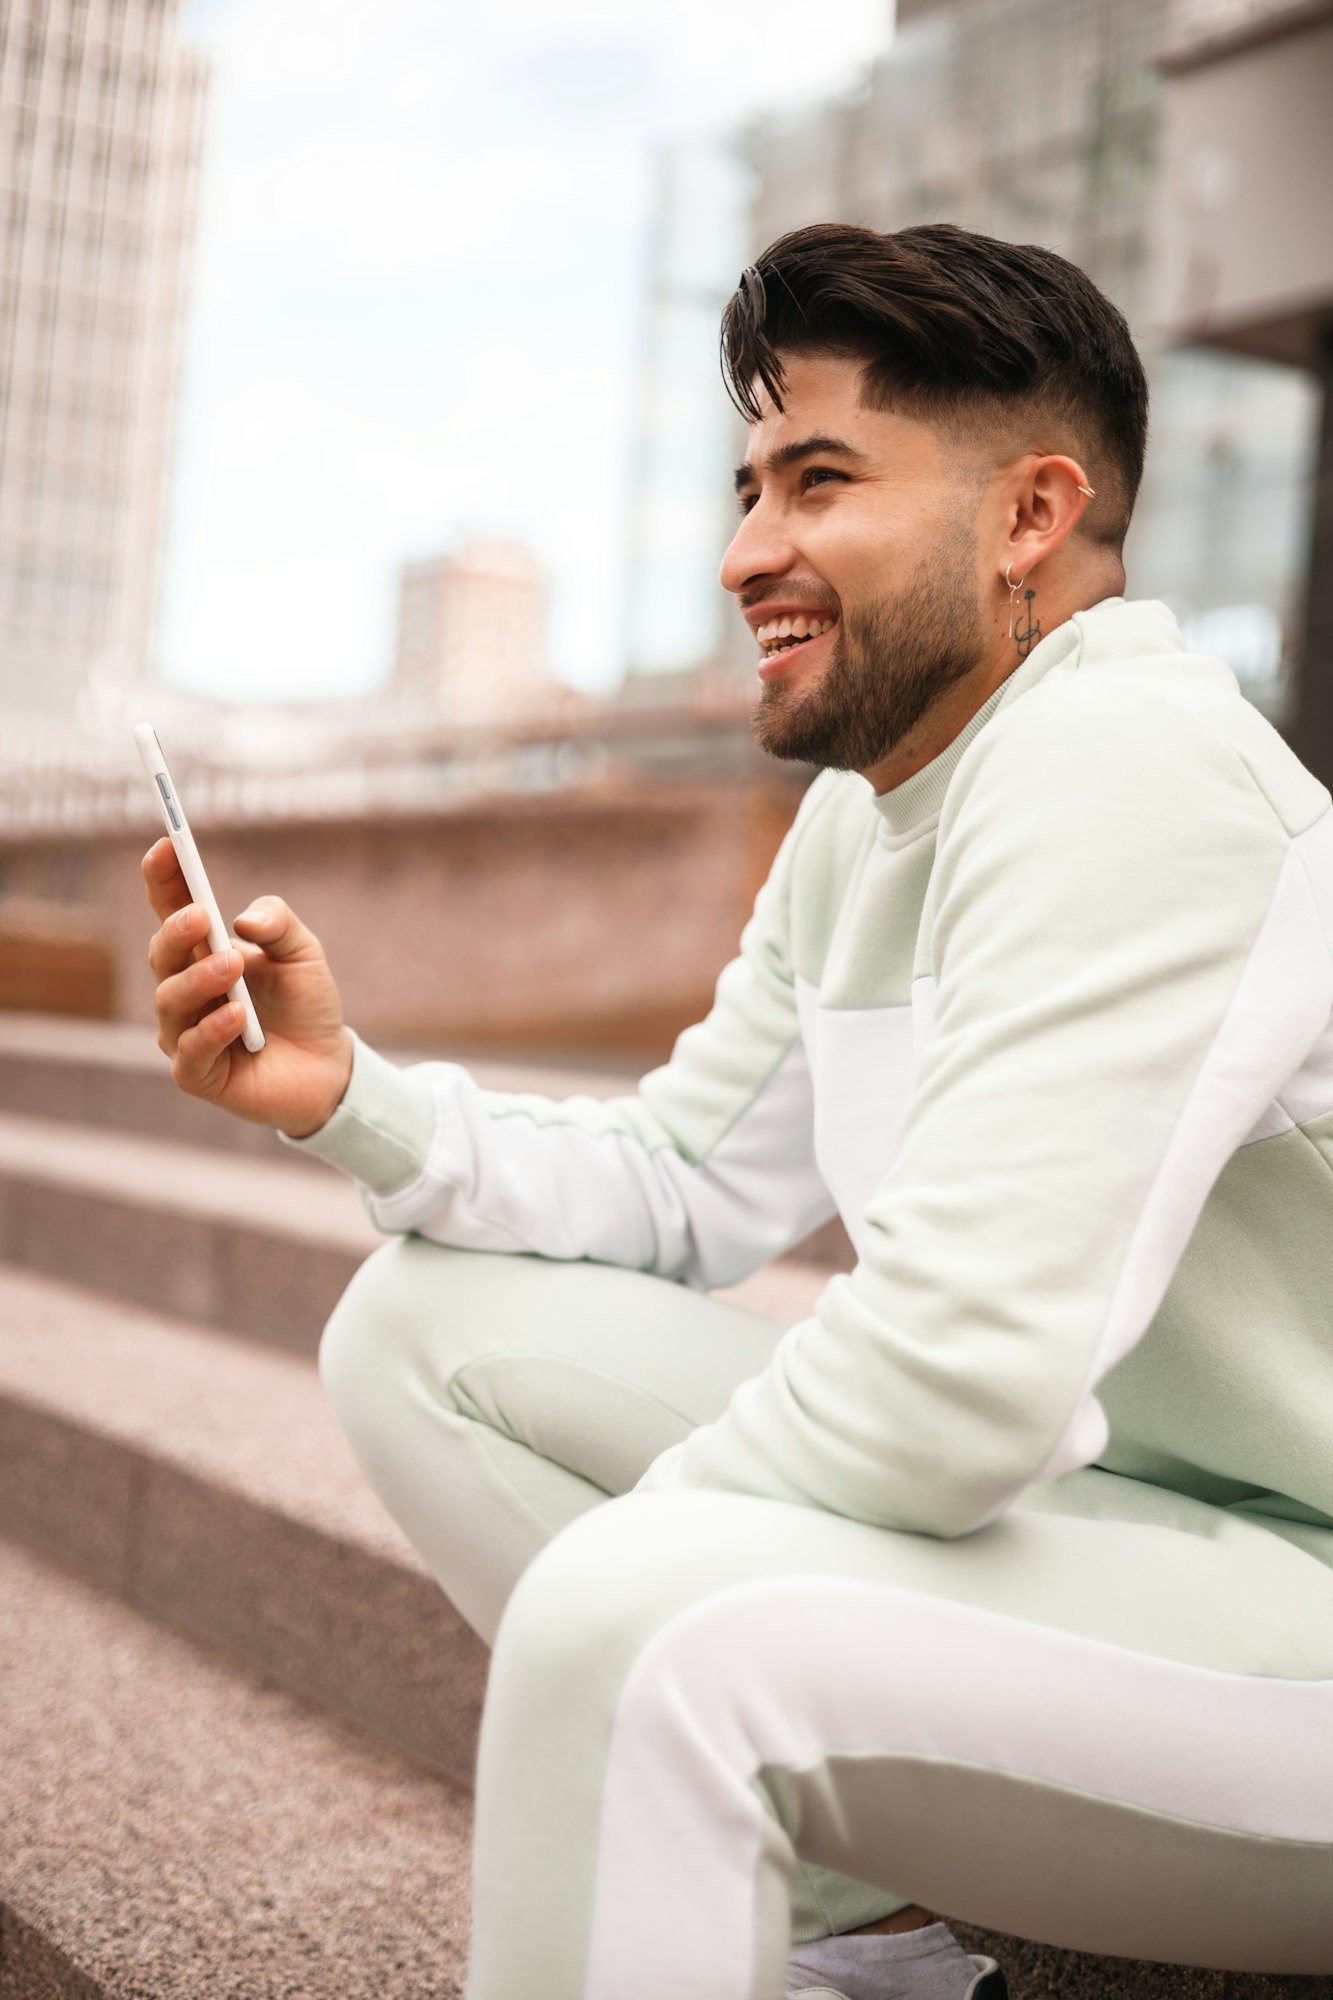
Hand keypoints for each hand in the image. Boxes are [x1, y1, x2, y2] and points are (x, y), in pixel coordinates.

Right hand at [142, 837, 354, 1136]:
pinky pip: (191, 1051)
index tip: (168, 846)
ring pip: (171, 1000)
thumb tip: (243, 919)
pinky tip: (237, 1014)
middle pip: (162, 954)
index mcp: (203, 953)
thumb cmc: (307, 1005)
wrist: (329, 1067)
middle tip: (201, 917)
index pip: (171, 910)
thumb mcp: (304, 953)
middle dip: (177, 932)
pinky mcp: (197, 1073)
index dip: (164, 878)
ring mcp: (185, 1032)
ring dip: (200, 979)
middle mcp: (185, 990)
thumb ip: (280, 925)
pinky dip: (212, 1029)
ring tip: (233, 965)